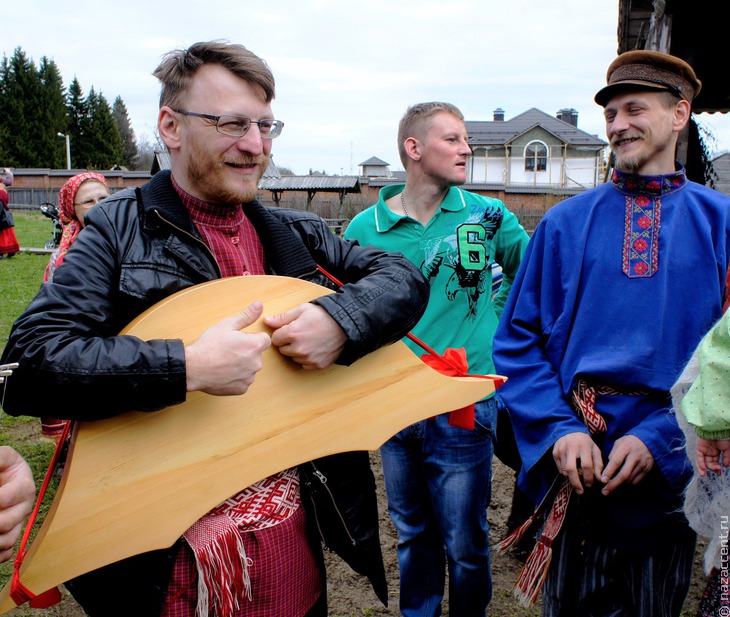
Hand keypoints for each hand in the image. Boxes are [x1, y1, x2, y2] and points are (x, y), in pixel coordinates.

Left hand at [0, 446, 34, 562]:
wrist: (5, 479)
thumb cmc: (3, 467)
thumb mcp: (4, 457)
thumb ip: (0, 458)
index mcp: (24, 486)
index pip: (7, 496)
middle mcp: (24, 506)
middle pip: (8, 522)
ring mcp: (18, 522)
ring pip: (8, 539)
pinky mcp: (11, 534)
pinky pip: (6, 551)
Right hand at [185, 301, 270, 394]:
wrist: (194, 368)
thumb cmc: (209, 346)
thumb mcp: (227, 325)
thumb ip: (246, 316)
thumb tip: (259, 305)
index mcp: (255, 345)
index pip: (264, 339)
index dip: (251, 338)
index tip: (238, 340)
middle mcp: (256, 363)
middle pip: (256, 354)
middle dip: (246, 352)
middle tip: (228, 350)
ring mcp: (249, 377)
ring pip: (249, 368)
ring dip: (241, 365)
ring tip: (224, 361)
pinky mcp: (242, 389)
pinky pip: (242, 380)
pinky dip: (235, 377)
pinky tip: (223, 372)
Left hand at [263, 303, 345, 369]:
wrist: (345, 325)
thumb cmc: (324, 315)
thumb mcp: (302, 310)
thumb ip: (282, 317)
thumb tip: (266, 321)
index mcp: (292, 333)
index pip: (274, 339)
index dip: (282, 333)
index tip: (291, 329)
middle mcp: (299, 348)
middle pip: (282, 350)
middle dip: (288, 343)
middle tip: (301, 334)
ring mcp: (309, 358)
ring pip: (293, 358)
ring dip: (297, 351)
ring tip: (309, 340)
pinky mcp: (317, 365)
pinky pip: (304, 364)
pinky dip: (307, 358)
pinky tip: (314, 348)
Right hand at [553, 432, 602, 493]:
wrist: (570, 431)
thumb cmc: (585, 443)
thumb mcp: (595, 450)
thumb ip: (598, 464)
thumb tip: (600, 480)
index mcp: (583, 446)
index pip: (586, 465)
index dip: (588, 477)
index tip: (589, 485)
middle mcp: (570, 447)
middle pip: (571, 469)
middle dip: (575, 482)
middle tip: (580, 491)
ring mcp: (561, 450)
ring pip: (564, 470)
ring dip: (571, 478)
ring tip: (577, 481)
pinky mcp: (554, 452)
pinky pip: (559, 468)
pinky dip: (565, 473)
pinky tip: (570, 472)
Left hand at [600, 435, 653, 494]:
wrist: (649, 441)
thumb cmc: (630, 442)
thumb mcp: (619, 442)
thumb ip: (613, 453)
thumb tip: (607, 466)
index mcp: (626, 448)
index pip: (616, 461)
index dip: (609, 472)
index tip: (602, 481)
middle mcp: (635, 457)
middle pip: (624, 474)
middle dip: (613, 485)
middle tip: (605, 492)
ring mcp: (643, 465)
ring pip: (630, 480)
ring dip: (620, 486)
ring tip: (610, 489)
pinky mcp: (647, 470)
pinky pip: (637, 481)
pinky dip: (628, 485)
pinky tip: (621, 486)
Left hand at [696, 437, 729, 476]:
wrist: (718, 430)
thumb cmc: (724, 438)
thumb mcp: (727, 449)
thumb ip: (726, 457)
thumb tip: (725, 465)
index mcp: (716, 452)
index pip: (715, 462)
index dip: (716, 468)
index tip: (719, 473)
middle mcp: (709, 452)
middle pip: (709, 463)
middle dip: (712, 468)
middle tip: (717, 473)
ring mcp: (704, 450)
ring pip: (702, 461)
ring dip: (703, 468)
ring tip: (704, 474)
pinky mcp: (699, 447)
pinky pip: (699, 457)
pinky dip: (700, 463)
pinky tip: (703, 469)